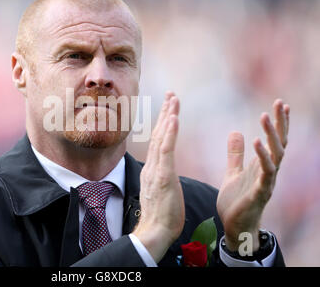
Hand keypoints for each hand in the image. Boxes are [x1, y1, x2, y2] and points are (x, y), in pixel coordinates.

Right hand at [133, 91, 184, 262]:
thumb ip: (162, 180)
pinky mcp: (162, 176)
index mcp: (154, 170)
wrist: (154, 232)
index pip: (160, 141)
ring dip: (168, 116)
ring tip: (173, 99)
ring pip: (161, 138)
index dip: (164, 123)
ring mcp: (156, 170)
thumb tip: (163, 176)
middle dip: (166, 113)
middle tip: (171, 94)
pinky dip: (169, 133)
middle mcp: (152, 166)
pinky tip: (173, 118)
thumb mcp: (162, 193)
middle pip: (159, 134)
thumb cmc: (161, 216)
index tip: (170, 108)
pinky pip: (166, 151)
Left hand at [216, 99, 289, 251]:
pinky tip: (257, 142)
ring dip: (271, 136)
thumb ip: (236, 154)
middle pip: (279, 144)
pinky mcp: (259, 193)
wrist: (234, 226)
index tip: (280, 104)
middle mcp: (268, 172)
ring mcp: (266, 182)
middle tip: (278, 104)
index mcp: (261, 166)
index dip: (278, 123)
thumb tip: (236, 132)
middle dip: (279, 124)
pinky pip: (265, 173)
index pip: (274, 140)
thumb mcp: (233, 172)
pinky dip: (263, 157)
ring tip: (265, 117)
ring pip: (275, 155)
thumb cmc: (236, 201)